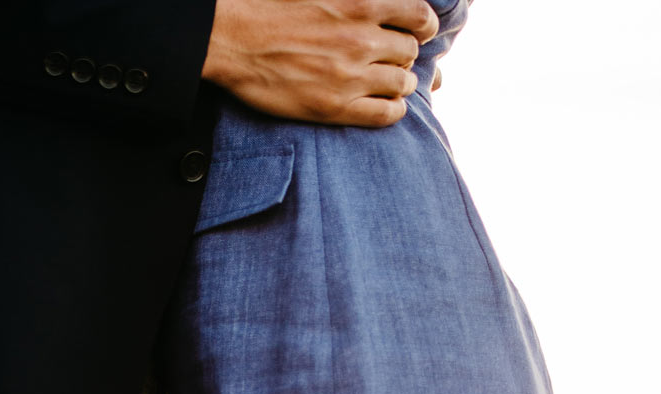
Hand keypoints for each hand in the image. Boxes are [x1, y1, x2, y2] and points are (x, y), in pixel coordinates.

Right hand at [202, 0, 439, 127]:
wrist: (237, 40)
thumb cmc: (274, 9)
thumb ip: (358, 1)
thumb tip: (382, 9)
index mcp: (362, 3)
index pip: (419, 15)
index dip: (423, 26)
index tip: (418, 32)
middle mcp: (362, 39)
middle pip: (410, 52)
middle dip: (405, 56)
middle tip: (393, 62)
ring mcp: (350, 76)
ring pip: (402, 84)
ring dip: (400, 84)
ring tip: (388, 85)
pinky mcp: (336, 107)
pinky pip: (385, 114)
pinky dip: (393, 111)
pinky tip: (385, 106)